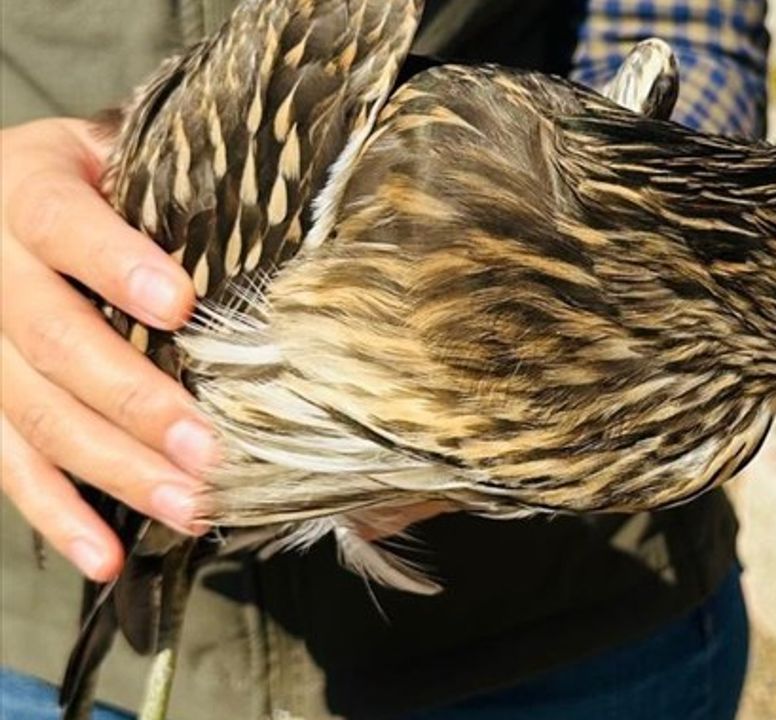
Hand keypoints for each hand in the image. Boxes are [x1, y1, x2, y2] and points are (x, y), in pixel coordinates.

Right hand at [1, 118, 215, 580]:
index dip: (114, 264)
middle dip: (136, 402)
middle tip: (211, 450)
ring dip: (114, 470)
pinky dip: (57, 515)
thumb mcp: (125, 151)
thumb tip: (295, 210)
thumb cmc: (99, 174)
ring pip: (34, 416)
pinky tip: (108, 555)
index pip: (62, 225)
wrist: (2, 193)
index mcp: (24, 190)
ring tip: (191, 508)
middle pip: (53, 341)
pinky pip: (8, 464)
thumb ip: (180, 181)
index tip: (180, 305)